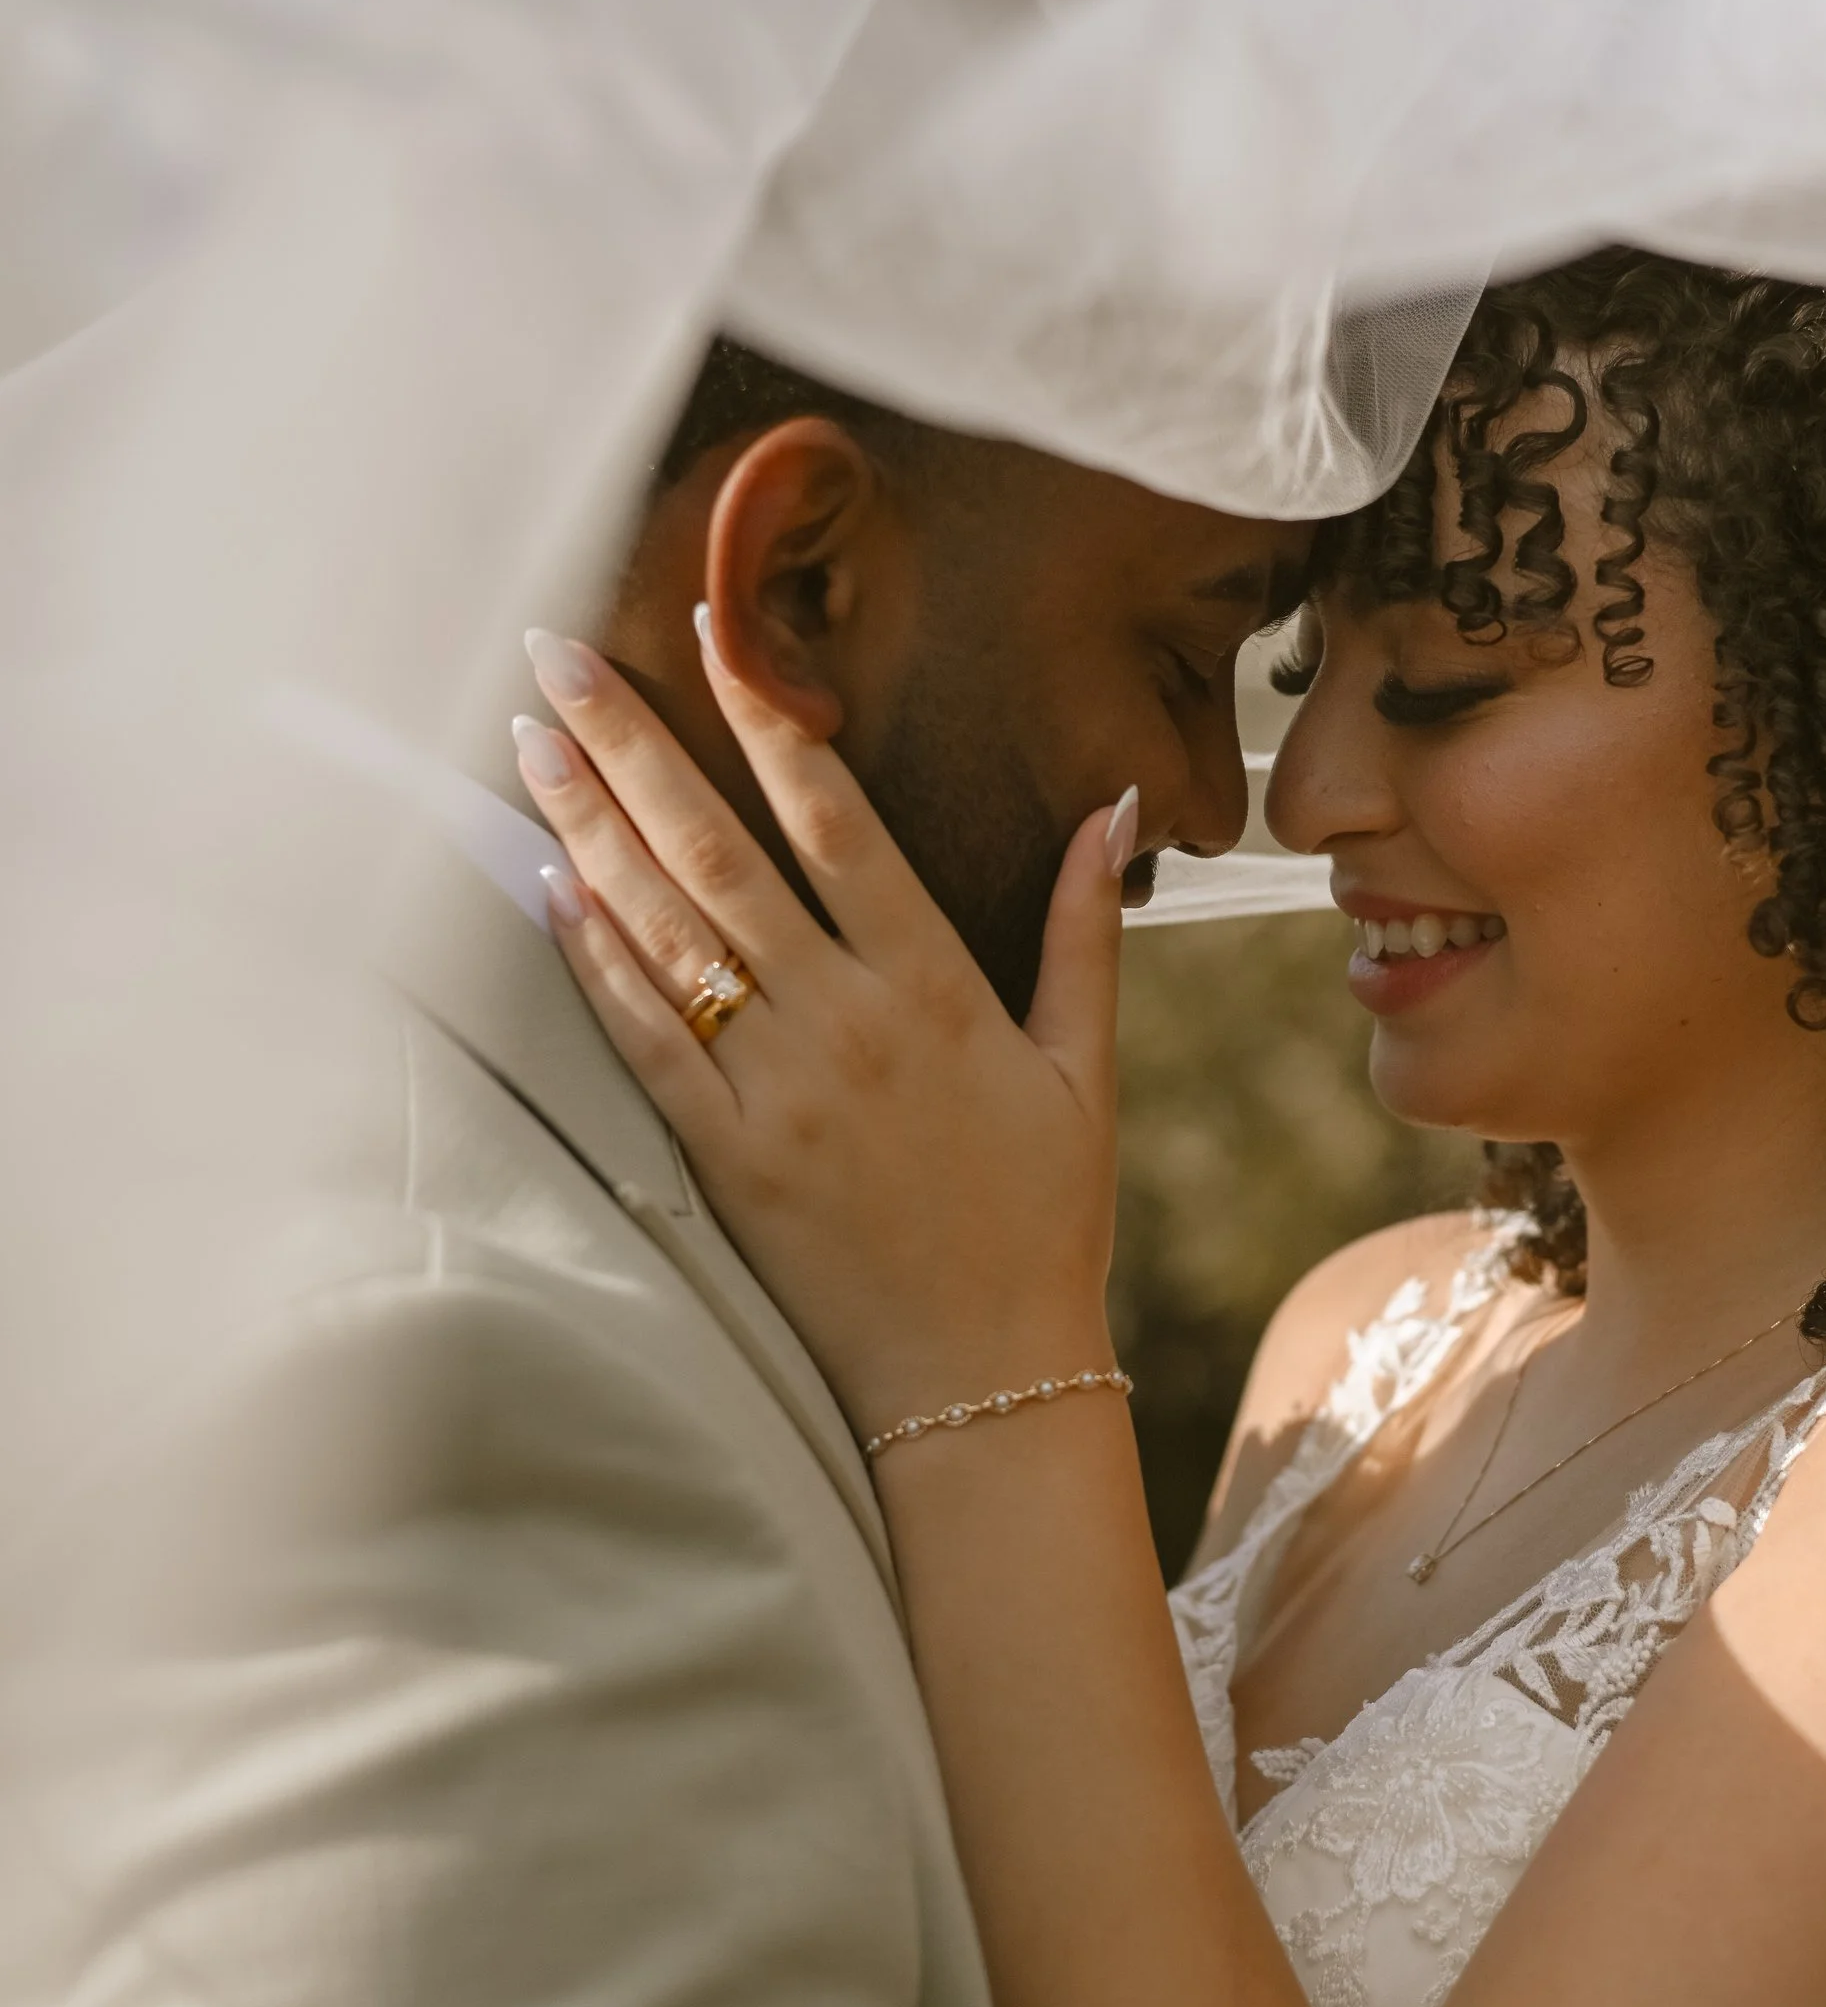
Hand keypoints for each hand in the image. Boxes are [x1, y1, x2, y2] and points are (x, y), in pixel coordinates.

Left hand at [512, 626, 1130, 1440]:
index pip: (836, 819)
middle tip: (558, 657)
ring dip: (587, 826)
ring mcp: (775, 1090)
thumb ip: (1085, 931)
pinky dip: (590, 958)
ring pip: (664, 929)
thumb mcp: (1084, 1070)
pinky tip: (545, 884)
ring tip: (531, 741)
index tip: (712, 630)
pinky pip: (642, 1038)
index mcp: (936, 987)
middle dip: (629, 745)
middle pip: (719, 851)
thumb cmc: (1042, 1222)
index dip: (769, 716)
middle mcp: (846, 1022)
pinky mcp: (723, 1156)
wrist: (981, 1376)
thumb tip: (1114, 808)